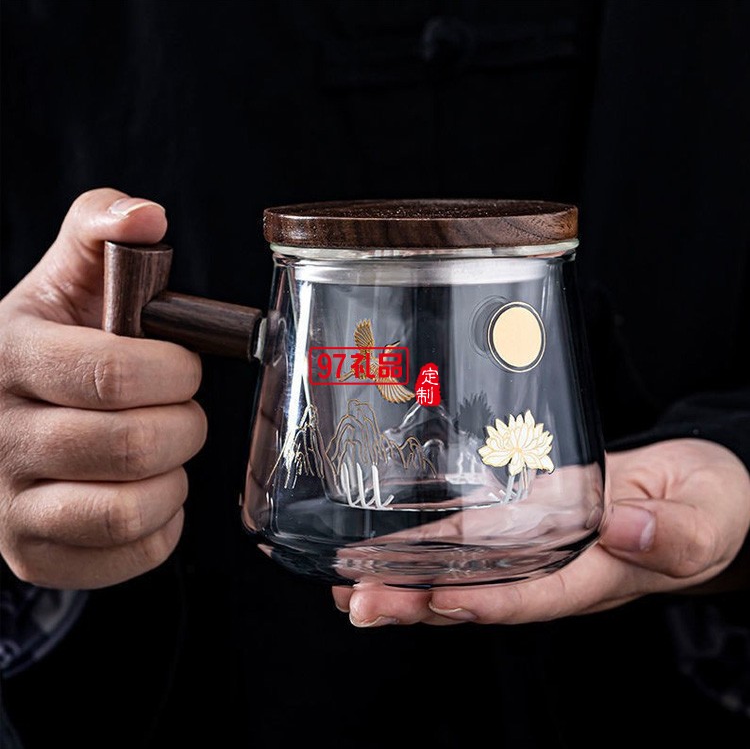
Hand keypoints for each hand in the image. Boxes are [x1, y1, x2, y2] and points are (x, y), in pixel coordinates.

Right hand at [0, 188, 206, 588]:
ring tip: (166, 451)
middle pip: (128, 446)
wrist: (5, 415)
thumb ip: (99, 231)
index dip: (172, 372)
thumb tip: (147, 215)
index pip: (111, 373)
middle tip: (183, 410)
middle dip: (185, 425)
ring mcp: (8, 506)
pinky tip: (152, 492)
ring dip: (174, 476)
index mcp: (11, 356)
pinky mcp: (32, 554)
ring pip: (126, 509)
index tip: (183, 367)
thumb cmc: (59, 344)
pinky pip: (129, 554)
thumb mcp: (67, 280)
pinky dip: (163, 525)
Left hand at [333, 439, 749, 625]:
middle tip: (357, 602)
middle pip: (481, 592)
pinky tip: (392, 548)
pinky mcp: (529, 517)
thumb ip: (673, 530)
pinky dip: (432, 545)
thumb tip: (623, 532)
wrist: (698, 491)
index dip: (484, 600)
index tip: (434, 599)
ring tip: (350, 584)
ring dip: (409, 578)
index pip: (535, 594)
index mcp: (601, 573)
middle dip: (418, 601)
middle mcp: (558, 566)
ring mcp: (539, 543)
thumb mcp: (706, 515)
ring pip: (468, 569)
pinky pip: (477, 538)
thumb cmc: (709, 506)